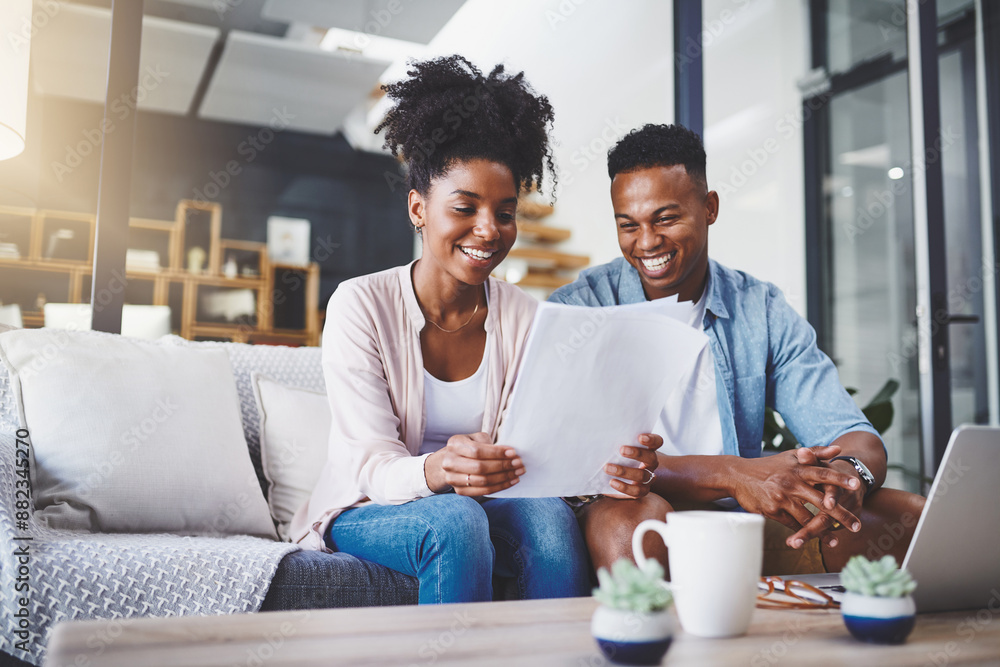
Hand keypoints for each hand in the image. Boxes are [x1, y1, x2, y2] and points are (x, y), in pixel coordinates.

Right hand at [424, 432, 523, 495]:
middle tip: (519, 464)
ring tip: (517, 473)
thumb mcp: (475, 438)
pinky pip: (483, 491)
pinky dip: (499, 487)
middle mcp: (450, 461)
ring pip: (482, 481)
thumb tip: (508, 453)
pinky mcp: (459, 490)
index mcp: (455, 444)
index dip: (496, 453)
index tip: (513, 453)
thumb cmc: (468, 447)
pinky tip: (510, 481)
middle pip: (480, 467)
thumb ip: (488, 443)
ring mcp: (452, 478)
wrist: (450, 461)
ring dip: (504, 478)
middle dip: (503, 466)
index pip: (477, 451)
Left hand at [603, 434, 662, 498]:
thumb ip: (614, 442)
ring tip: (607, 467)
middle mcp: (650, 463)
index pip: (657, 442)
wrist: (610, 478)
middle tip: (622, 450)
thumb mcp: (615, 448)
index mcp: (648, 449)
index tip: (640, 437)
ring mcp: (648, 478)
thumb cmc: (614, 457)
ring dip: (624, 471)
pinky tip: (612, 482)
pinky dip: (624, 487)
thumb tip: (601, 438)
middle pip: (651, 458)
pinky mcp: (641, 491)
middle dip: (637, 453)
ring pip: (642, 475)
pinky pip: (637, 491)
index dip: (652, 439)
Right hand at [728, 445, 861, 541]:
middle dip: (841, 515)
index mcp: (798, 468)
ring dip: (823, 531)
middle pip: (821, 501)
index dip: (840, 479)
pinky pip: (792, 525)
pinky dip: (803, 532)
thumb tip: (838, 449)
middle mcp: (791, 482)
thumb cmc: (769, 466)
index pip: (823, 473)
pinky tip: (813, 539)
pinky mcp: (773, 511)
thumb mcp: (790, 456)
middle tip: (857, 526)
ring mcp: (782, 498)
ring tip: (837, 540)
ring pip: (808, 518)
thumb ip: (816, 452)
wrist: (738, 475)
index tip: (857, 484)